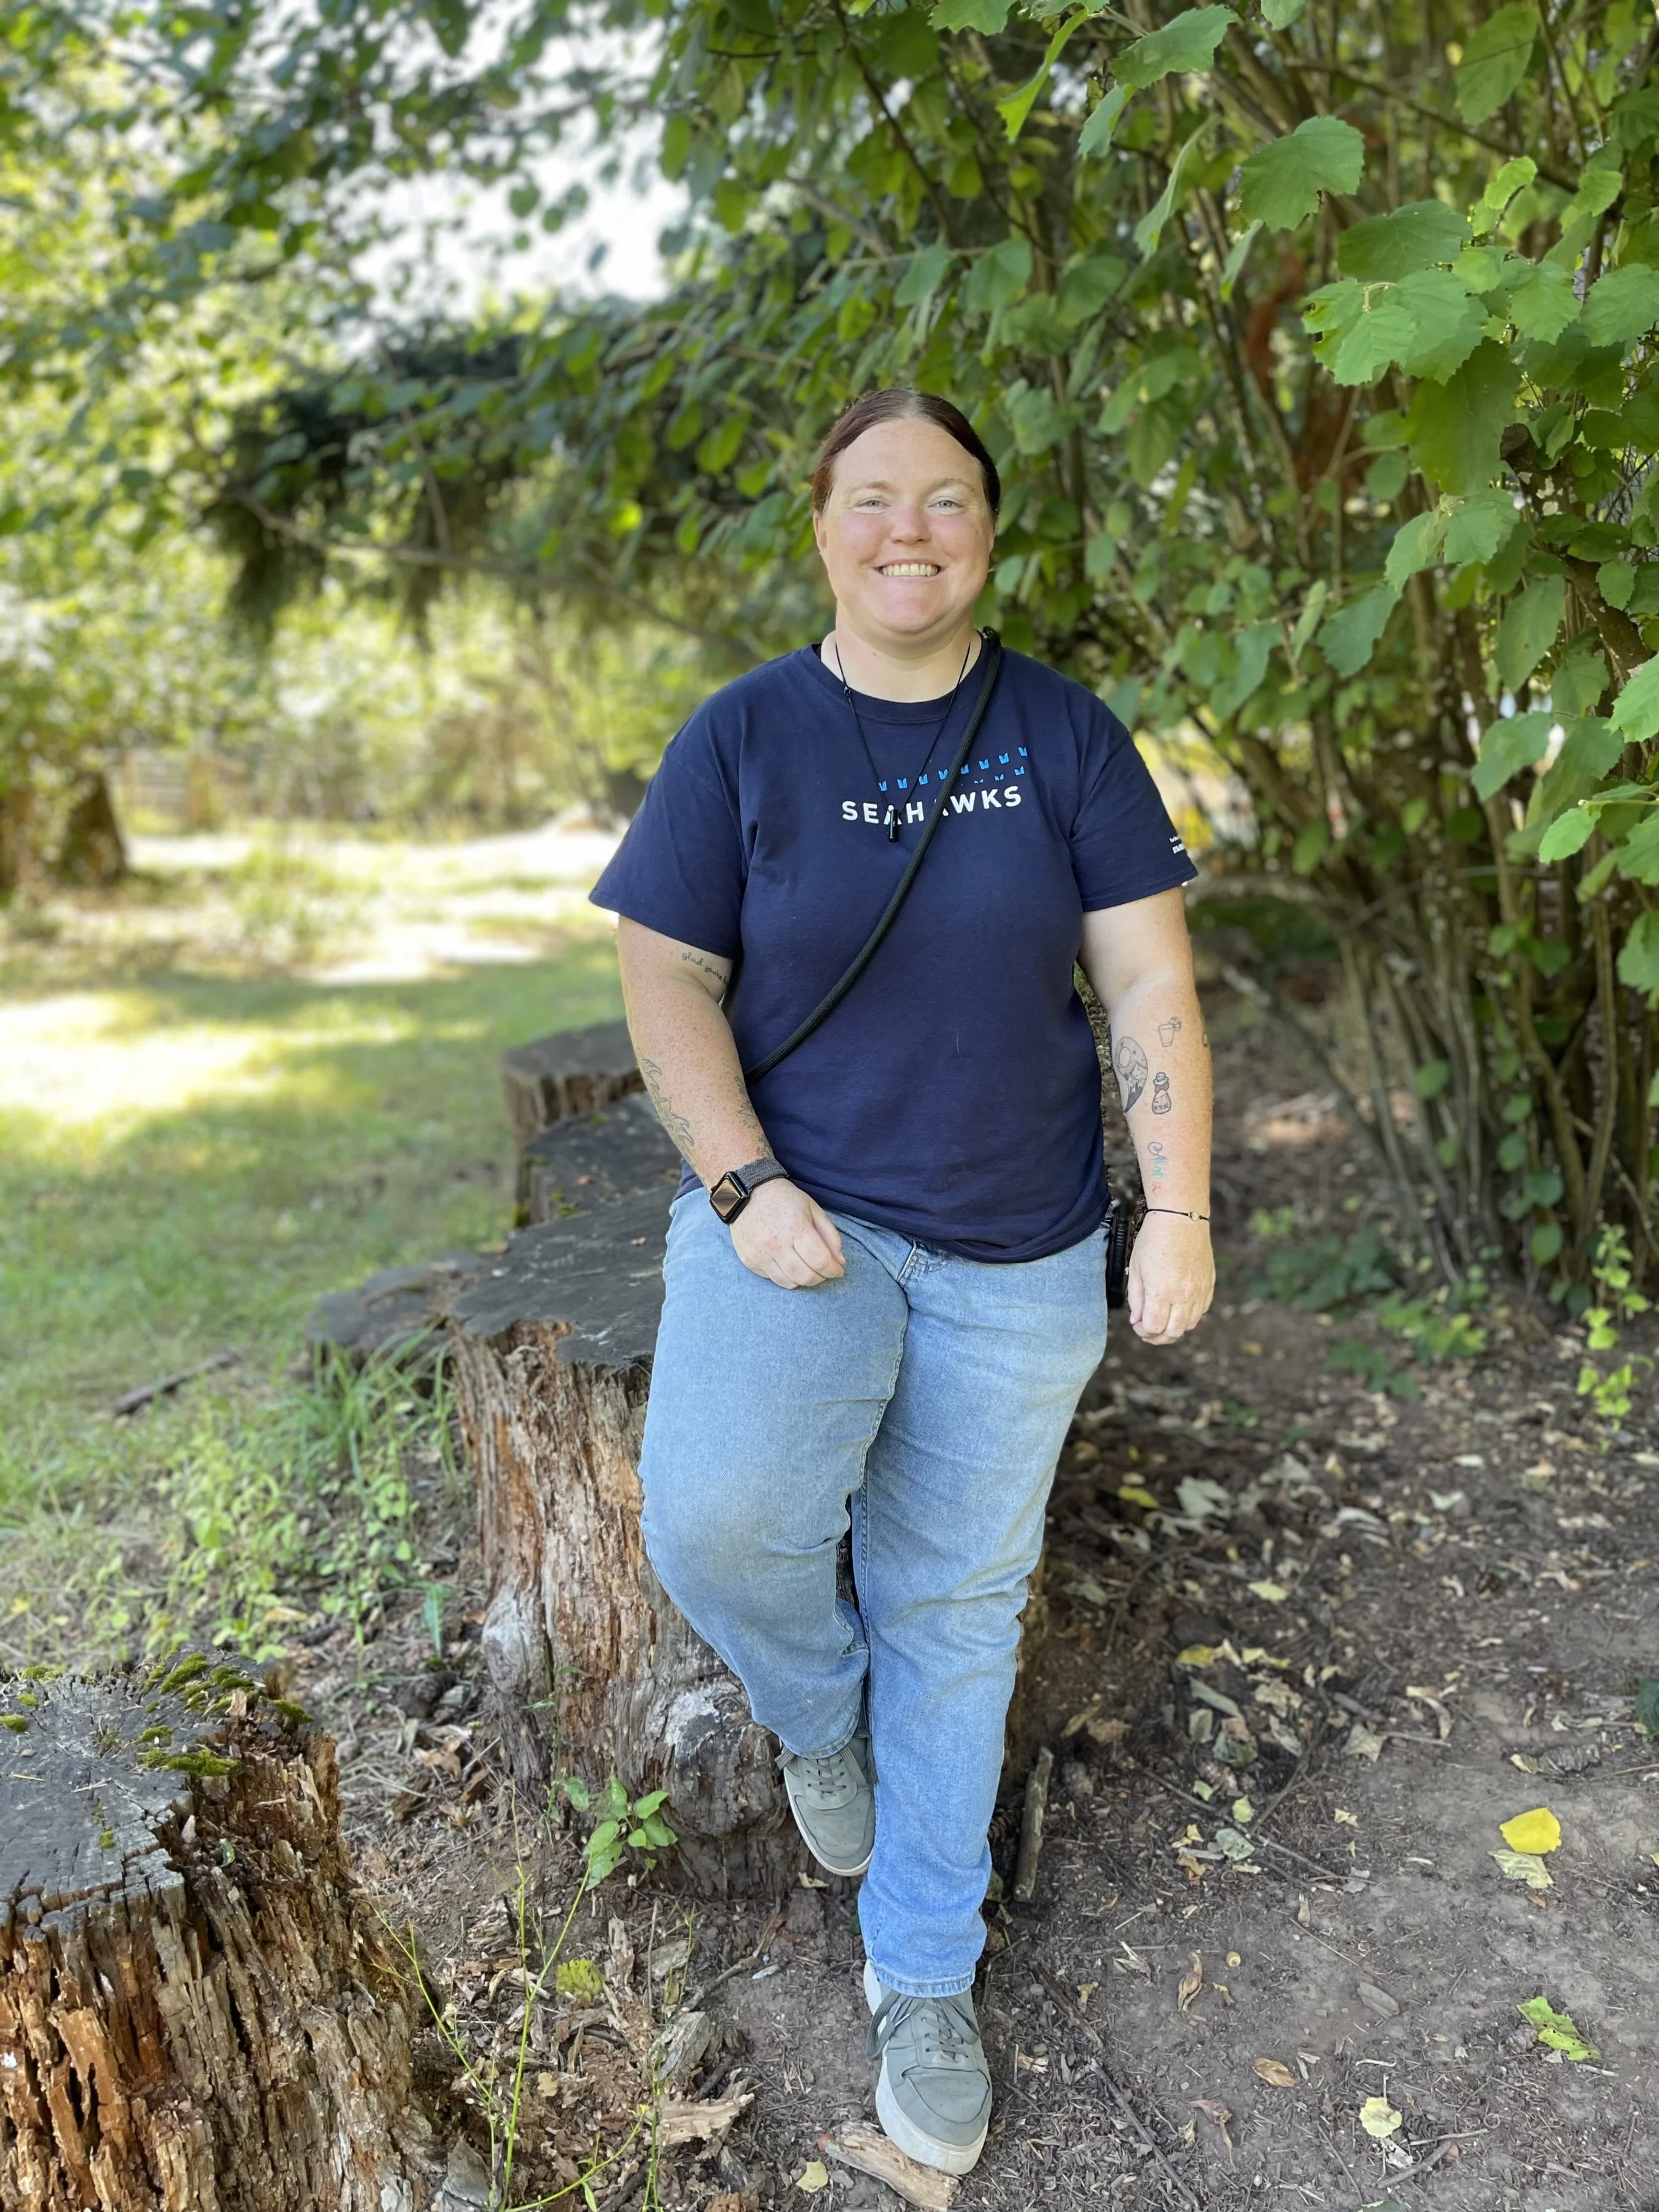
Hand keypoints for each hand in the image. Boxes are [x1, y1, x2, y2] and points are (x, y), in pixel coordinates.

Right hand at [729, 1177, 846, 1288]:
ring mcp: (761, 1254)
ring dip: (804, 1280)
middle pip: (806, 1276)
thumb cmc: (784, 1200)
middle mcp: (777, 1244)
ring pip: (790, 1283)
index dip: (833, 1270)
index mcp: (796, 1228)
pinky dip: (787, 1277)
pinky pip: (774, 1280)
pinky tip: (790, 1266)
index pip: (820, 1261)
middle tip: (824, 1271)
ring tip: (808, 1269)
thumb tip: (840, 1261)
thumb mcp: (813, 1209)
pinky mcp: (750, 1261)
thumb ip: (830, 1235)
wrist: (747, 1194)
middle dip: (821, 1277)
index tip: (838, 1270)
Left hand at [1127, 1213, 1213, 1344]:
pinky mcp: (1209, 1284)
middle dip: (1158, 1338)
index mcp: (1162, 1291)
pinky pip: (1201, 1311)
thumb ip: (1136, 1299)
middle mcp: (1184, 1295)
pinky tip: (1178, 1310)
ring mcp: (1199, 1291)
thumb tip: (1137, 1321)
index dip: (1142, 1332)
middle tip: (1148, 1333)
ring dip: (1174, 1330)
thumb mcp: (1136, 1269)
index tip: (1137, 1326)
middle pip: (1173, 1332)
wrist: (1181, 1218)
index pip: (1153, 1327)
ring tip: (1163, 1323)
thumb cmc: (1154, 1239)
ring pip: (1189, 1325)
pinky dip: (1189, 1317)